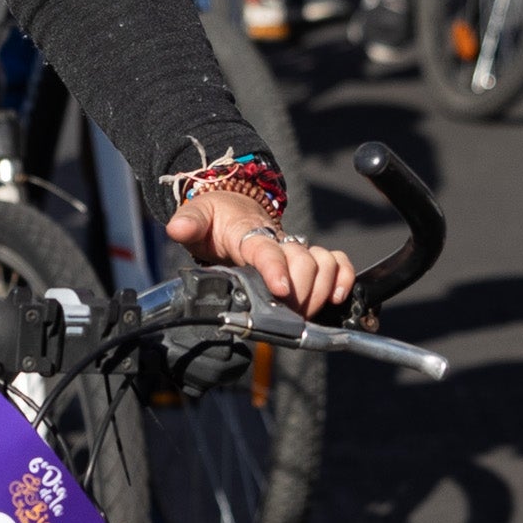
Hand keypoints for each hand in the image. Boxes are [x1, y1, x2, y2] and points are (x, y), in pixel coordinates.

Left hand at [163, 185, 357, 317]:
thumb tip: (178, 228)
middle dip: (300, 291)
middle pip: (303, 262)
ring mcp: (297, 249)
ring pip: (325, 262)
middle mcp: (280, 240)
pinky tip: (336, 298)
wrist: (233, 208)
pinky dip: (344, 279)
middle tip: (287, 314)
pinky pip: (338, 262)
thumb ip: (189, 222)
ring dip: (322, 289)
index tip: (281, 291)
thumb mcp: (197, 217)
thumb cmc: (216, 218)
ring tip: (305, 311)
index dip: (276, 269)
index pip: (266, 250)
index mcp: (250, 234)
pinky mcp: (310, 257)